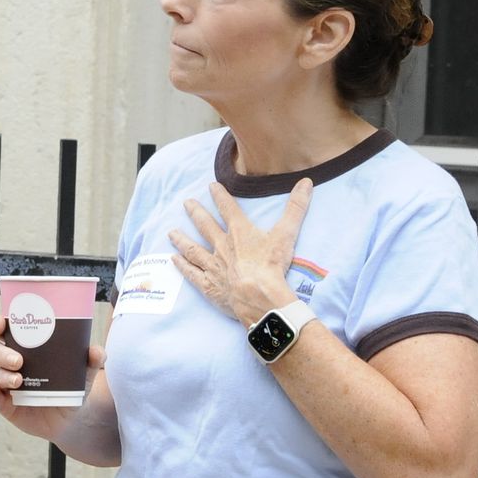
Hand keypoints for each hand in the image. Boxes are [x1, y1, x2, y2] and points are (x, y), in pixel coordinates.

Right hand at [0, 314, 103, 441]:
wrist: (70, 419)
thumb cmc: (70, 386)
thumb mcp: (82, 373)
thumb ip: (90, 361)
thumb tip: (97, 351)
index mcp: (24, 347)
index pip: (3, 330)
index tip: (2, 323)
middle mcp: (10, 363)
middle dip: (2, 353)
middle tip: (19, 360)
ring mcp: (6, 384)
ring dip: (2, 375)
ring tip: (18, 381)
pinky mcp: (6, 404)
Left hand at [167, 179, 311, 326]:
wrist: (258, 295)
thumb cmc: (272, 265)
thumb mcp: (286, 234)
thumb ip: (296, 208)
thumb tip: (306, 182)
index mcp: (239, 233)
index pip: (228, 209)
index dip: (220, 196)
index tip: (211, 186)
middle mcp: (222, 246)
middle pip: (205, 226)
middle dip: (196, 213)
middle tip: (186, 203)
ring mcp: (213, 266)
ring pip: (193, 249)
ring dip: (182, 240)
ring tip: (171, 232)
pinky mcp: (208, 285)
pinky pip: (191, 273)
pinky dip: (182, 266)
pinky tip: (173, 260)